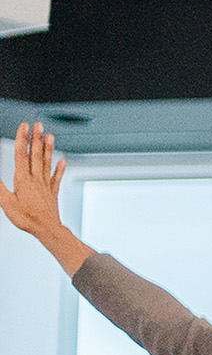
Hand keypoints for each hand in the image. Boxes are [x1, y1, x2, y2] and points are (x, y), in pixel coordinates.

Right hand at [0, 122, 65, 237]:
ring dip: (48, 148)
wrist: (47, 229)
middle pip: (36, 155)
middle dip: (36, 138)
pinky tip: (62, 161)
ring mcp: (45, 185)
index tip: (24, 127)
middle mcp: (36, 179)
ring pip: (46, 163)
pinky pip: (56, 178)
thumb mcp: (6, 202)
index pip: (22, 154)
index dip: (22, 139)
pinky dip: (59, 169)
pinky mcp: (52, 193)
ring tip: (50, 136)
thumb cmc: (28, 218)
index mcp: (23, 179)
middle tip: (38, 125)